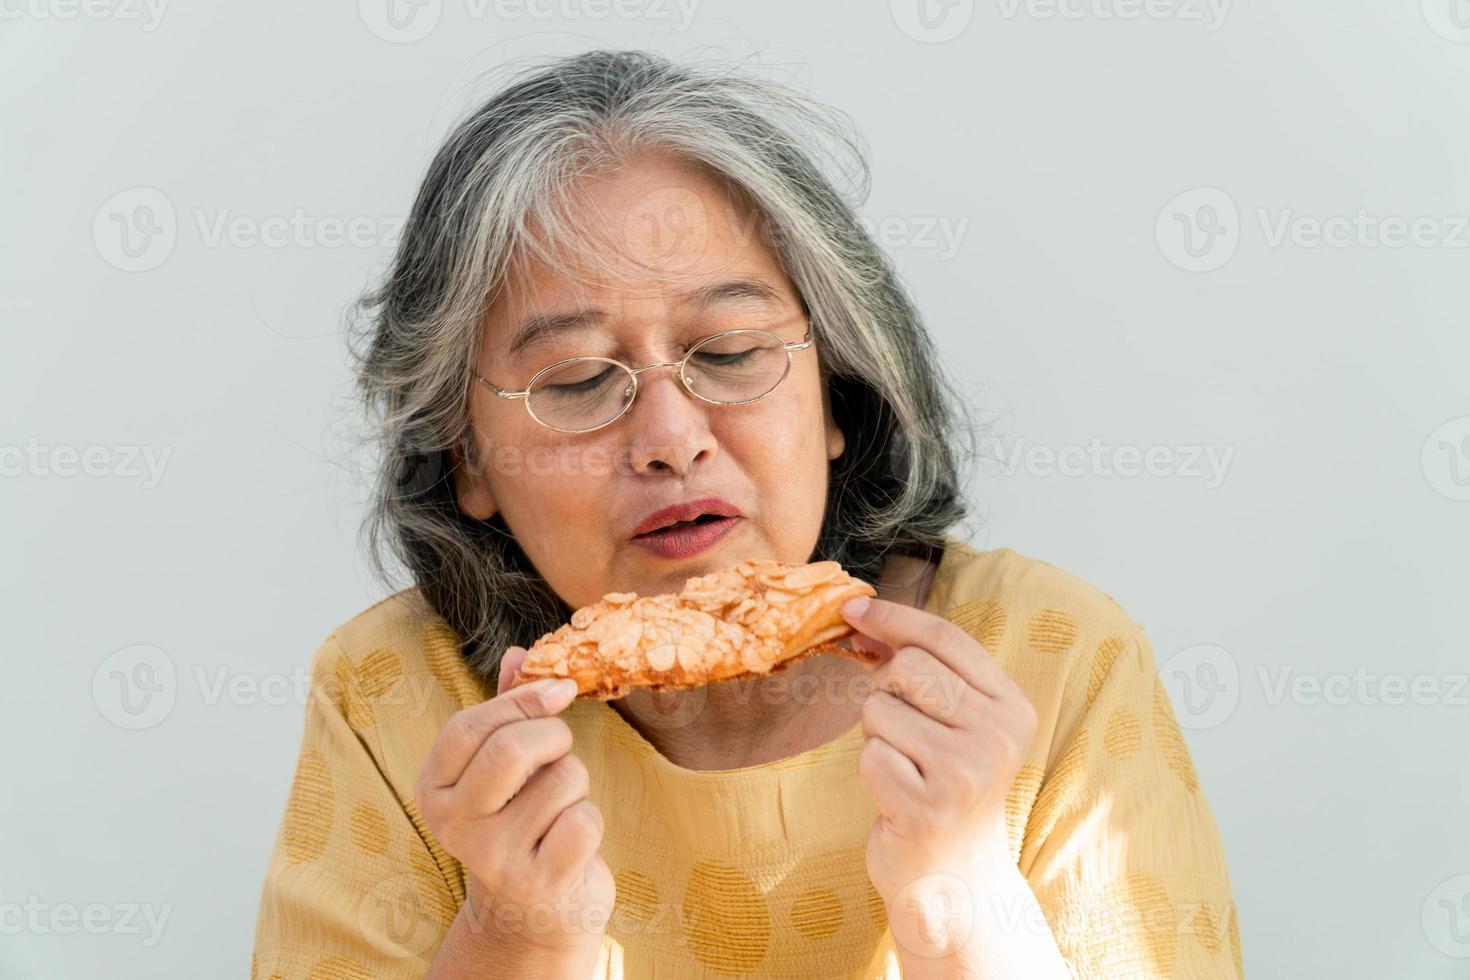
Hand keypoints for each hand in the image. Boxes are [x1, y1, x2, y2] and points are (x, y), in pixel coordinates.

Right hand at [415, 645, 613, 959]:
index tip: (560, 691)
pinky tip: (570, 843)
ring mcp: (494, 858)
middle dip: (553, 735)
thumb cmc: (520, 822)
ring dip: (576, 785)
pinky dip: (590, 822)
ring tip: (558, 810)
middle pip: (510, 748)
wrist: (530, 913)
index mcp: (435, 788)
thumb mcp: (502, 770)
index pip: (470, 724)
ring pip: (561, 779)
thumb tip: (521, 651)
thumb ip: (507, 711)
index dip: (522, 699)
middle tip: (561, 749)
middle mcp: (454, 825)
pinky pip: (584, 821)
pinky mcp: (538, 883)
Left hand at [839, 596, 1038, 952]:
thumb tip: (862, 612)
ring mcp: (964, 774)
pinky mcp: (926, 807)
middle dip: (887, 692)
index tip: (853, 608)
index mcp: (1012, 709)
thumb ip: (921, 667)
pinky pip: (869, 754)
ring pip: (880, 707)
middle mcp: (998, 737)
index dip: (894, 616)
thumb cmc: (945, 787)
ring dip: (877, 734)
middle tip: (904, 735)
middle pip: (907, 667)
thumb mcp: (954, 722)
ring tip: (905, 767)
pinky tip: (897, 797)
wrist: (956, 879)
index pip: (946, 637)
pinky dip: (871, 772)